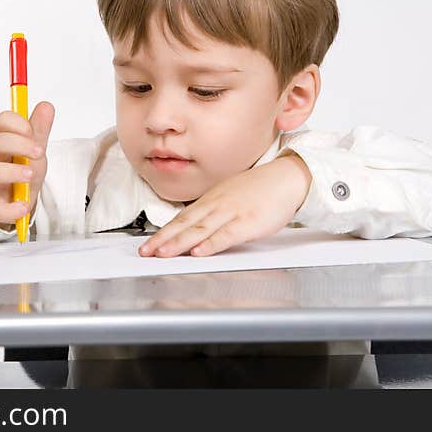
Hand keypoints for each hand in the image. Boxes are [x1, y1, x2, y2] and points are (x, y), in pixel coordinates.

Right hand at [0, 101, 54, 229]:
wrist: (19, 197)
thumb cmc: (22, 167)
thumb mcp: (34, 146)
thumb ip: (39, 128)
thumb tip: (46, 105)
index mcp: (1, 138)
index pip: (1, 121)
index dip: (18, 123)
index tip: (32, 131)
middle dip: (19, 144)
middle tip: (39, 152)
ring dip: (13, 172)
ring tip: (30, 174)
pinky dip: (11, 208)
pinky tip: (24, 205)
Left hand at [138, 153, 311, 257]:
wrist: (286, 178)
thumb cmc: (260, 189)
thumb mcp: (230, 196)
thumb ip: (212, 211)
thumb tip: (194, 227)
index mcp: (211, 199)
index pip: (181, 218)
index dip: (162, 232)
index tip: (147, 245)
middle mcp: (217, 205)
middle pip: (185, 224)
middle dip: (162, 240)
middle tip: (145, 252)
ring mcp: (231, 213)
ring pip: (200, 229)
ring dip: (179, 242)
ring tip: (163, 253)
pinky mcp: (248, 222)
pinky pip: (226, 234)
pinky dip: (211, 244)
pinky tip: (199, 252)